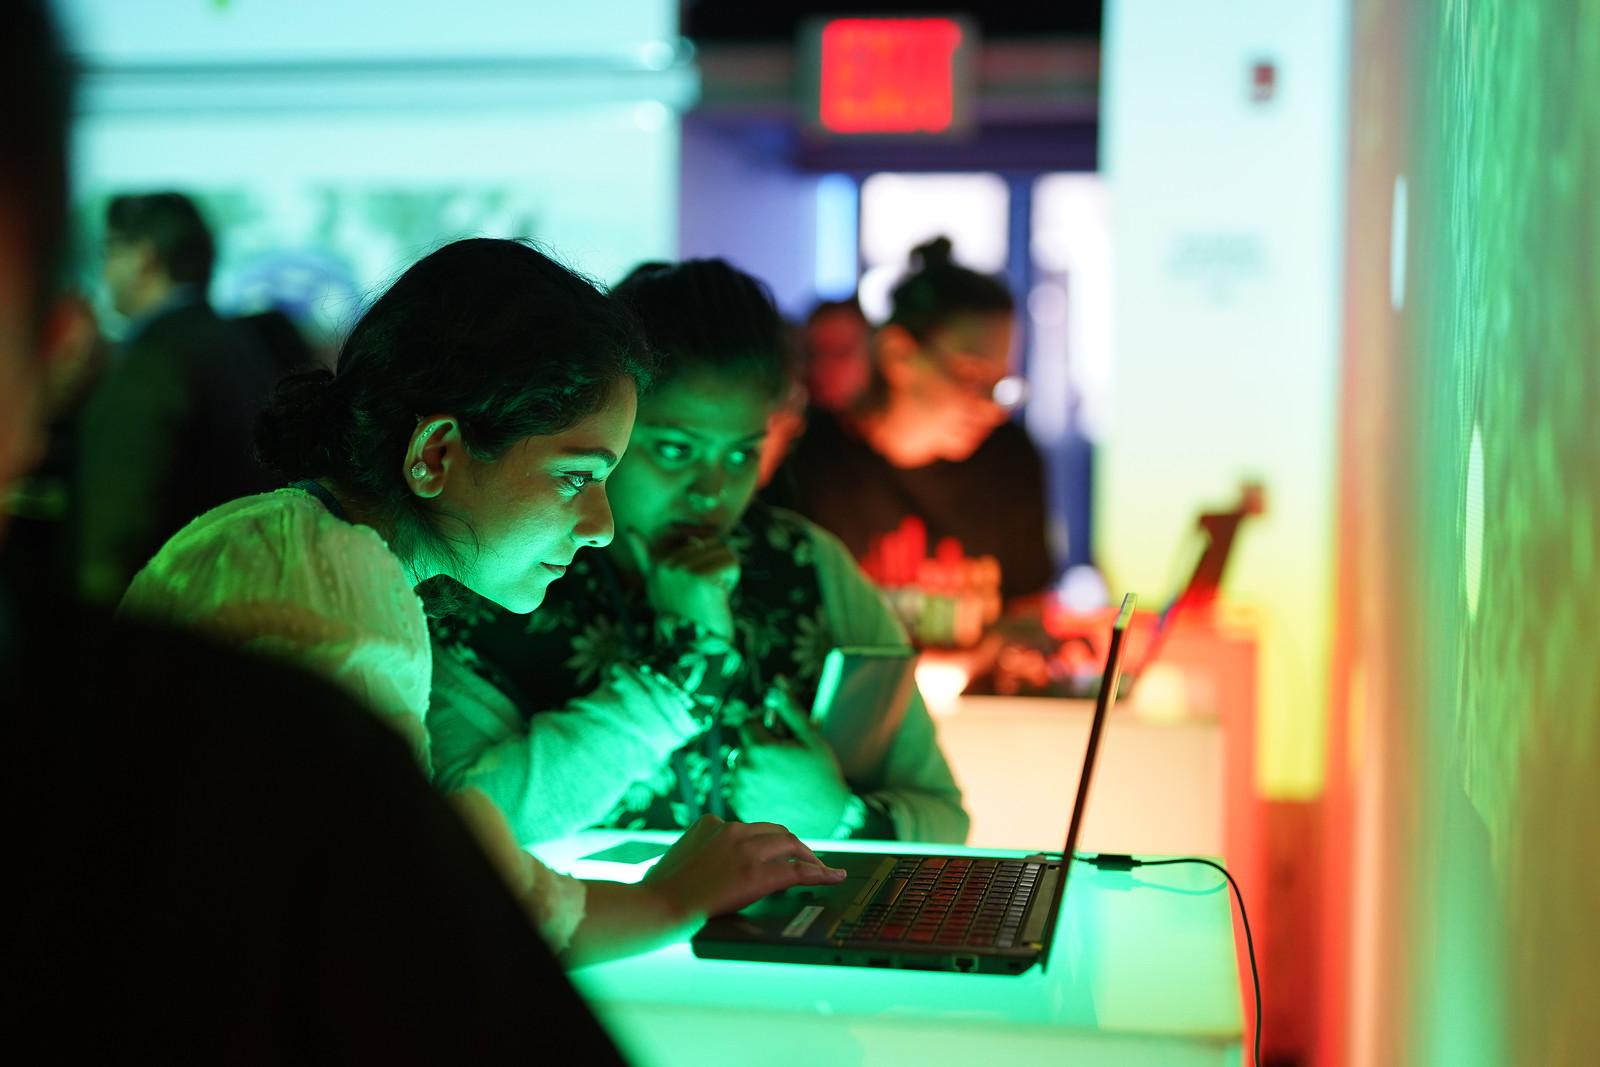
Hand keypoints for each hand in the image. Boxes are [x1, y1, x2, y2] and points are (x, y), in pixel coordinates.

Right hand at [624, 530, 738, 637]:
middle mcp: (666, 564)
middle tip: (701, 595)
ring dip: (724, 575)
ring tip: (709, 597)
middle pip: (712, 543)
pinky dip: (731, 582)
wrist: (692, 648)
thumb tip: (630, 531)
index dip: (704, 563)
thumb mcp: (658, 585)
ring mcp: (683, 570)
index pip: (695, 539)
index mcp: (657, 563)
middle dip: (715, 568)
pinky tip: (716, 600)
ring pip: (724, 552)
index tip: (692, 589)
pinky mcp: (702, 579)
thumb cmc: (678, 616)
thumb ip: (646, 557)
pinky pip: (731, 565)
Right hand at [642, 813, 845, 918]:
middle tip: (807, 860)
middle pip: (776, 832)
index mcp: (711, 823)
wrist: (659, 905)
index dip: (768, 841)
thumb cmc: (660, 891)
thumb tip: (699, 866)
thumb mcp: (679, 858)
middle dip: (794, 846)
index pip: (750, 828)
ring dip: (809, 857)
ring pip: (791, 845)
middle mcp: (732, 829)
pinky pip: (799, 870)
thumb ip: (697, 854)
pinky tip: (833, 877)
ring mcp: (747, 849)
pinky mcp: (758, 872)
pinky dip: (820, 873)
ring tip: (822, 869)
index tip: (777, 850)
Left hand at [731, 685, 853, 837]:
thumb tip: (777, 684)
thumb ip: (789, 709)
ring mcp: (741, 791)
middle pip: (743, 747)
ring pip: (740, 769)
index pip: (748, 724)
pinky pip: (739, 789)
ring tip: (779, 780)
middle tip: (783, 762)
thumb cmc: (822, 774)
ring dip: (753, 769)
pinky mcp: (741, 807)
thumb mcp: (810, 737)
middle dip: (758, 749)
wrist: (828, 817)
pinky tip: (773, 793)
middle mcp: (745, 769)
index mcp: (760, 748)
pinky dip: (752, 789)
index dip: (764, 729)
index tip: (779, 739)